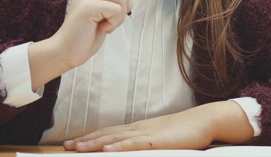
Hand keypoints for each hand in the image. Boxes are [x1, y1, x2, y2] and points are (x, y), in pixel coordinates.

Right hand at [29, 0, 131, 89]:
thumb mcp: (100, 15)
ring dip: (119, 17)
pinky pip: (116, 9)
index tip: (119, 3)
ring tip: (105, 26)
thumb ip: (110, 2)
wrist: (64, 52)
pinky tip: (102, 29)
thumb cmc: (84, 37)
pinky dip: (114, 22)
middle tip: (112, 20)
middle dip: (126, 5)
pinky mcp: (88, 7)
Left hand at [63, 101, 254, 151]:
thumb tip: (129, 148)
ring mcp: (147, 133)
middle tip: (66, 146)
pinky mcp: (157, 140)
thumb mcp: (161, 136)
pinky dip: (119, 146)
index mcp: (139, 128)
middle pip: (107, 134)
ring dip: (95, 143)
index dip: (90, 138)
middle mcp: (139, 128)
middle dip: (86, 140)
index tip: (73, 143)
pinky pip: (135, 143)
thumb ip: (146, 141)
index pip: (110, 132)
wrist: (204, 120)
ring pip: (116, 138)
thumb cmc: (185, 130)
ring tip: (78, 148)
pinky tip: (107, 149)